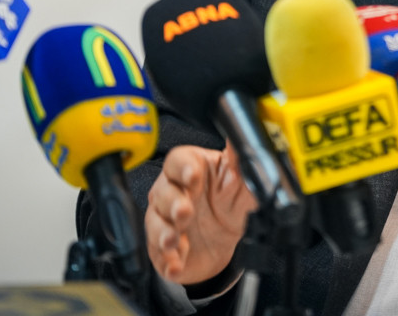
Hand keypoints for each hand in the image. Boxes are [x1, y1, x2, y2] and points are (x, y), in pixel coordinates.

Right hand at [145, 143, 257, 285]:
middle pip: (162, 192)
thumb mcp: (243, 182)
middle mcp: (173, 193)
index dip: (182, 168)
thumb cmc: (230, 203)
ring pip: (155, 223)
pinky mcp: (163, 249)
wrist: (230, 243)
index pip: (177, 161)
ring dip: (164, 232)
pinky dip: (167, 260)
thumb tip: (243, 133)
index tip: (193, 175)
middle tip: (185, 211)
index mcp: (191, 170)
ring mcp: (165, 221)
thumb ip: (241, 160)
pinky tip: (176, 263)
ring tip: (174, 239)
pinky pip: (159, 254)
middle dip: (173, 203)